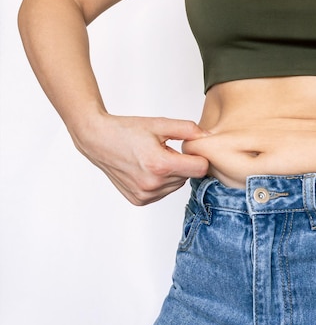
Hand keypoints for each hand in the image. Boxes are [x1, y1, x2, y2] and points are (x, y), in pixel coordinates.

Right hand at [71, 113, 209, 204]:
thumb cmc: (127, 130)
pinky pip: (163, 192)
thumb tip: (208, 136)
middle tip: (163, 151)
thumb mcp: (160, 124)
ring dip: (172, 173)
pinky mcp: (139, 200)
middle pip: (189, 177)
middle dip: (182, 163)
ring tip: (154, 159)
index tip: (187, 149)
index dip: (198, 157)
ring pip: (177, 185)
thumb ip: (188, 129)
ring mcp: (145, 195)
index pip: (200, 168)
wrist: (98, 140)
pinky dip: (161, 182)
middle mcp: (153, 184)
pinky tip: (147, 169)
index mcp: (160, 165)